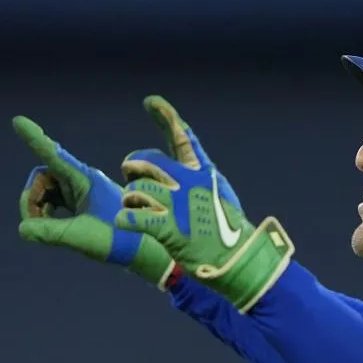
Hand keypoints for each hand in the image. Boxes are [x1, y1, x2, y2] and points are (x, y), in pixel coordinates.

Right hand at [12, 115, 176, 289]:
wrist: (143, 248)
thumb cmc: (117, 239)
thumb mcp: (80, 236)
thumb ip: (50, 232)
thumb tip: (23, 229)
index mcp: (84, 179)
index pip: (53, 155)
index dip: (34, 138)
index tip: (18, 120)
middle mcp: (81, 180)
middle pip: (42, 177)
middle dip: (32, 197)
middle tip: (33, 223)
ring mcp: (80, 191)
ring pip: (46, 190)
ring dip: (38, 208)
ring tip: (44, 229)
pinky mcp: (80, 203)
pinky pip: (53, 201)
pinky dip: (47, 214)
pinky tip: (52, 228)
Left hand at [112, 95, 294, 312]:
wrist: (238, 259)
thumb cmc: (228, 230)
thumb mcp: (218, 193)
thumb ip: (199, 175)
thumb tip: (189, 161)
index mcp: (202, 172)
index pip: (181, 137)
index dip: (166, 116)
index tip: (151, 102)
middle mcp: (189, 183)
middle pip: (147, 162)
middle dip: (132, 168)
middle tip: (130, 177)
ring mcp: (178, 206)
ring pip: (136, 191)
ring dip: (129, 200)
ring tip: (134, 209)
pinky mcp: (169, 229)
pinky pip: (132, 218)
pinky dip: (124, 220)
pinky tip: (127, 223)